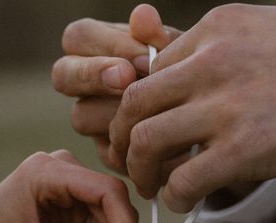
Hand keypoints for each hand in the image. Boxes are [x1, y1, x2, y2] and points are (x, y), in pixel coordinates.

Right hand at [52, 5, 179, 172]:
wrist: (213, 122)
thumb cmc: (194, 78)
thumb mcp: (184, 54)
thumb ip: (160, 38)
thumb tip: (142, 15)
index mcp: (99, 49)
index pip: (79, 36)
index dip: (106, 44)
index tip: (144, 58)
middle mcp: (88, 85)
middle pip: (63, 74)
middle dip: (93, 75)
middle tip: (127, 80)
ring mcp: (94, 120)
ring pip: (81, 115)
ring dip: (115, 113)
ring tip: (154, 114)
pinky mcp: (109, 154)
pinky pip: (107, 152)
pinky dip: (136, 146)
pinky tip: (164, 142)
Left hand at [110, 4, 275, 211]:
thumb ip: (234, 54)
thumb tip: (210, 84)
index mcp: (219, 27)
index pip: (150, 68)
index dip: (138, 106)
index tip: (145, 130)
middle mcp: (213, 59)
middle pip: (132, 103)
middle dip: (122, 139)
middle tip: (134, 163)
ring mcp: (227, 103)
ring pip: (145, 141)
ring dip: (142, 171)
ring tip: (155, 187)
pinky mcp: (247, 148)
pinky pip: (182, 181)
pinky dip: (174, 197)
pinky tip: (187, 203)